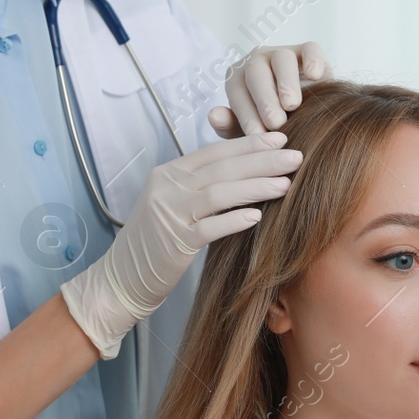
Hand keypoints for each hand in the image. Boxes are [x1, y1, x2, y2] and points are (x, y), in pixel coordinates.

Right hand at [59, 132, 301, 358]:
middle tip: (296, 157)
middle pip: (222, 167)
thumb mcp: (172, 203)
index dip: (249, 144)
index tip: (281, 139)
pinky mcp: (173, 243)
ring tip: (286, 185)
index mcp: (168, 173)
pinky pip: (208, 228)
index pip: (214, 151)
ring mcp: (168, 214)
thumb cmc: (155, 241)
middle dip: (262, 160)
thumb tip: (244, 170)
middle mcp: (166, 188)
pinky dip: (234, 220)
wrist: (122, 278)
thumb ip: (199, 184)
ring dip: (255, 187)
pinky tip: (258, 217)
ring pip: (218, 193)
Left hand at [210, 41, 331, 136]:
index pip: (237, 92)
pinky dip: (313, 60)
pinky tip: (316, 76)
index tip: (256, 134)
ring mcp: (283, 53)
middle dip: (265, 99)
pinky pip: (310, 50)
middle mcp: (257, 61)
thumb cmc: (270, 122)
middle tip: (275, 123)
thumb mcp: (250, 128)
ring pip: (282, 60)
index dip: (245, 113)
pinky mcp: (308, 51)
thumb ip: (230, 126)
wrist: (306, 114)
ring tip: (292, 105)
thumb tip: (214, 116)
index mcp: (238, 78)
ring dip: (286, 82)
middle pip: (256, 73)